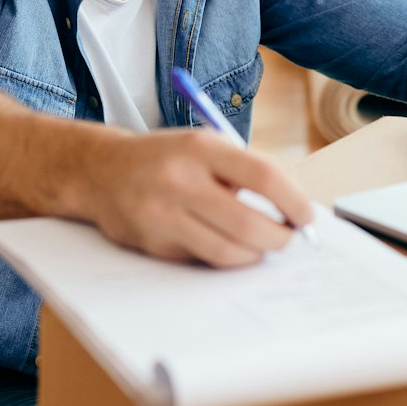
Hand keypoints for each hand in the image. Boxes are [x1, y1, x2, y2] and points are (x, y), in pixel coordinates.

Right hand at [74, 129, 314, 267]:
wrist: (100, 171)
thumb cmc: (167, 158)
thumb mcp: (205, 146)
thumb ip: (247, 169)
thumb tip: (296, 206)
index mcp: (200, 148)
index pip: (263, 177)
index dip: (294, 201)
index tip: (307, 216)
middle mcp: (180, 180)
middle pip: (249, 224)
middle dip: (280, 238)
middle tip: (288, 238)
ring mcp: (163, 215)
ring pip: (228, 252)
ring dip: (254, 254)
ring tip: (260, 245)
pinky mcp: (153, 243)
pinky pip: (202, 259)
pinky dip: (223, 256)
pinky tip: (224, 244)